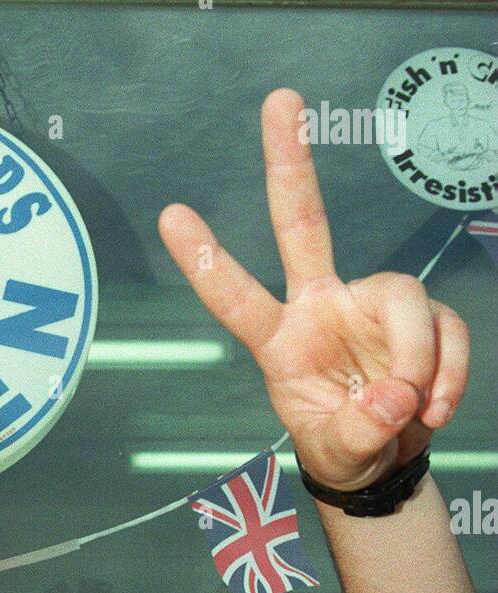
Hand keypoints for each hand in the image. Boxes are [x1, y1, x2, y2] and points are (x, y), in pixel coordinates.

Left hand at [157, 88, 469, 489]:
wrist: (384, 465)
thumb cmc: (342, 450)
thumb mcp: (339, 455)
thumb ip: (360, 430)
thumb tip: (396, 396)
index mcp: (281, 341)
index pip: (238, 297)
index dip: (207, 261)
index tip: (171, 215)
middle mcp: (322, 307)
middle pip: (304, 225)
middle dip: (291, 164)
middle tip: (279, 99)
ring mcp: (371, 307)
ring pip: (404, 297)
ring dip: (420, 358)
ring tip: (416, 410)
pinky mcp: (421, 319)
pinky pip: (446, 330)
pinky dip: (448, 373)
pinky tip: (434, 409)